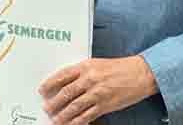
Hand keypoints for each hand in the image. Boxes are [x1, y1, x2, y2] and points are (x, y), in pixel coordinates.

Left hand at [38, 56, 158, 124]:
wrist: (140, 73)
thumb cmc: (118, 67)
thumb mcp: (96, 64)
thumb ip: (81, 72)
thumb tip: (64, 83)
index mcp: (86, 66)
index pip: (62, 75)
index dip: (50, 83)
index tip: (42, 90)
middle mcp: (90, 79)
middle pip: (66, 92)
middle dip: (54, 102)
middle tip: (46, 108)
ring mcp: (97, 93)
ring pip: (75, 106)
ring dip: (63, 114)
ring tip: (55, 119)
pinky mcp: (105, 105)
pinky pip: (87, 116)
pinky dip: (77, 122)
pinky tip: (71, 124)